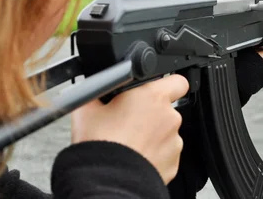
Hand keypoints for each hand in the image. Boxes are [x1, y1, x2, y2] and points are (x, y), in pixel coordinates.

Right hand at [70, 74, 188, 183]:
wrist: (106, 181)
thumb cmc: (100, 143)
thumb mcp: (86, 108)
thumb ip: (96, 92)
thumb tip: (94, 89)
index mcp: (153, 96)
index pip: (177, 81)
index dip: (166, 84)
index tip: (153, 91)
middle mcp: (169, 117)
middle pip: (166, 109)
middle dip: (150, 113)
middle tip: (128, 122)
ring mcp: (174, 142)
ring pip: (165, 132)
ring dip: (152, 135)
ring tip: (129, 143)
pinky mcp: (173, 163)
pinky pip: (165, 153)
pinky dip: (153, 154)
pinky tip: (135, 156)